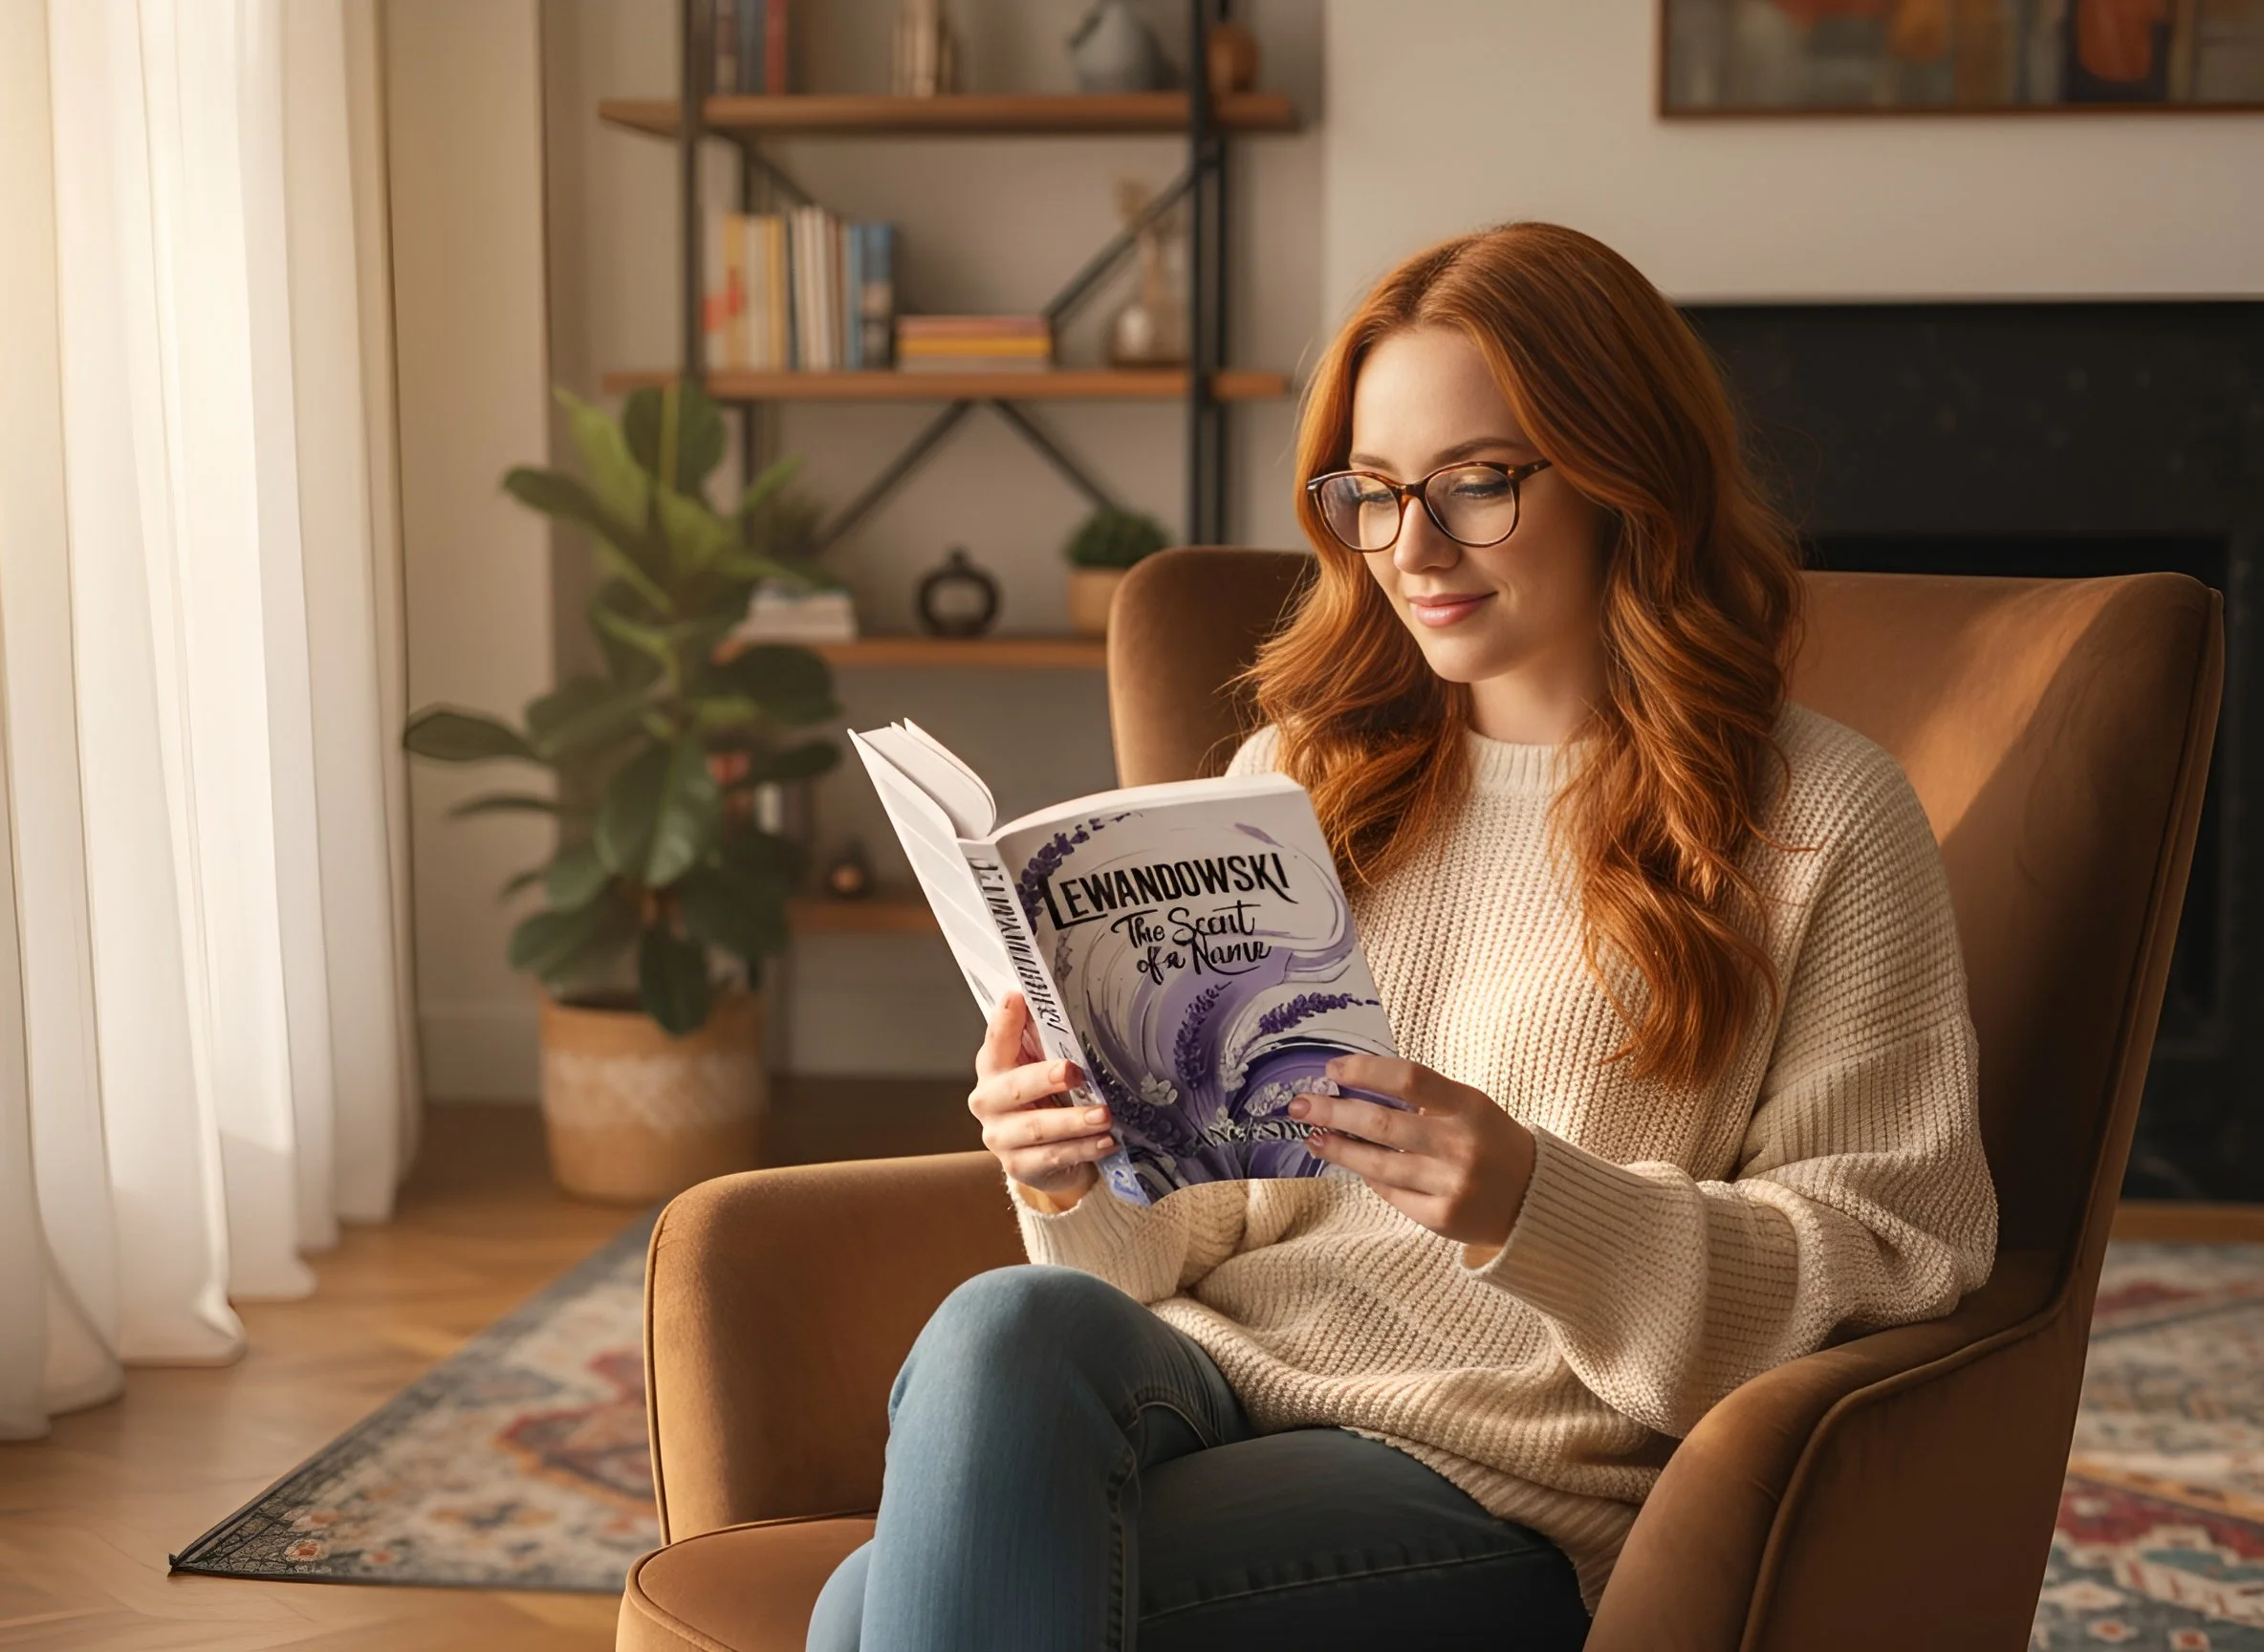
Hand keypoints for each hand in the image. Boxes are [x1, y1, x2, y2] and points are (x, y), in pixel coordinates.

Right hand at [969, 989, 1113, 1211]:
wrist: (1044, 1159)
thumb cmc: (1045, 1101)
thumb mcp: (1043, 1070)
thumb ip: (1047, 1046)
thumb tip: (1075, 1006)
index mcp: (993, 1069)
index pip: (996, 1041)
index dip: (1004, 1021)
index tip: (1017, 997)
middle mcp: (988, 1102)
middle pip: (1013, 1088)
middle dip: (1043, 1078)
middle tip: (1072, 1071)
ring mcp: (1000, 1137)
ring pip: (1037, 1128)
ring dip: (1073, 1121)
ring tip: (1104, 1115)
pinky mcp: (1018, 1166)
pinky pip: (1053, 1156)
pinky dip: (1083, 1149)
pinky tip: (1107, 1141)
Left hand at [1289, 1054, 1535, 1262]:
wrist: (1534, 1198)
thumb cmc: (1490, 1141)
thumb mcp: (1469, 1107)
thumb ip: (1422, 1098)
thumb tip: (1354, 1087)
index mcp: (1469, 1106)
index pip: (1408, 1079)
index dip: (1366, 1070)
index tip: (1332, 1069)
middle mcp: (1460, 1145)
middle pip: (1383, 1124)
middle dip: (1334, 1112)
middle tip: (1300, 1105)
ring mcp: (1451, 1185)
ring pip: (1378, 1165)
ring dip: (1339, 1149)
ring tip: (1313, 1137)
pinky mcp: (1441, 1218)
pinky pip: (1391, 1193)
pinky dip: (1369, 1176)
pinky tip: (1351, 1163)